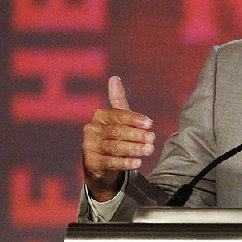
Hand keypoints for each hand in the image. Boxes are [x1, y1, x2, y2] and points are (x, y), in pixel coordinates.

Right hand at [82, 76, 154, 200]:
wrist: (100, 164)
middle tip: (153, 138)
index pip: (118, 115)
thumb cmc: (113, 137)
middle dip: (137, 135)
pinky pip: (110, 162)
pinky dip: (125, 163)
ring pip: (114, 147)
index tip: (150, 124)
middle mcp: (91, 129)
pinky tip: (138, 162)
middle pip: (117, 131)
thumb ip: (118, 100)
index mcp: (99, 116)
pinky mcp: (91, 163)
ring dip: (134, 149)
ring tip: (150, 150)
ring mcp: (89, 146)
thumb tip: (114, 77)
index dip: (134, 119)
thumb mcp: (117, 119)